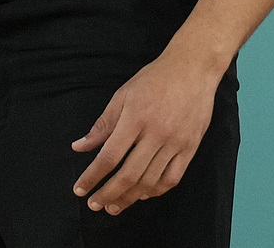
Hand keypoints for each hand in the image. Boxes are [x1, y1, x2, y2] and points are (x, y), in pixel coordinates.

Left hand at [71, 47, 221, 214]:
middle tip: (95, 203)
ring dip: (129, 198)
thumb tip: (79, 147)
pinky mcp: (191, 145)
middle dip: (108, 194)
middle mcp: (157, 133)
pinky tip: (143, 193)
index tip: (80, 189)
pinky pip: (173, 177)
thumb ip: (102, 125)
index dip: (92, 177)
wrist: (194, 67)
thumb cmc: (156, 79)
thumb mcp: (123, 95)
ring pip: (150, 181)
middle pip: (129, 175)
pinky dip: (156, 190)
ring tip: (114, 205)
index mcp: (136, 118)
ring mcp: (176, 141)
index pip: (109, 157)